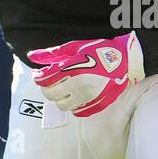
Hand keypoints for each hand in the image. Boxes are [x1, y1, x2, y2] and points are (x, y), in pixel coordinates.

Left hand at [28, 33, 143, 117]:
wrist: (125, 60)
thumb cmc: (99, 50)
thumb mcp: (74, 47)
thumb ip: (52, 53)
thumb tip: (32, 56)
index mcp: (72, 69)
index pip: (45, 79)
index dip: (38, 77)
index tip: (38, 74)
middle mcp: (79, 85)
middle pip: (51, 94)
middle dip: (46, 87)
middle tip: (49, 81)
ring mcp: (89, 97)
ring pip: (62, 106)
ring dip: (59, 98)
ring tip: (63, 88)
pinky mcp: (97, 104)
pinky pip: (77, 111)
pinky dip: (73, 104)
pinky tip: (75, 94)